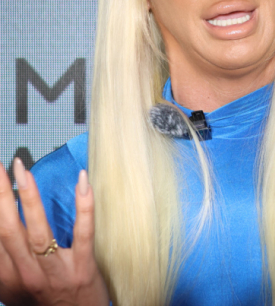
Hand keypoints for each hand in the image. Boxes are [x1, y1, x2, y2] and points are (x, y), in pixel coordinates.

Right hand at [0, 158, 108, 305]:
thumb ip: (6, 262)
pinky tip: (82, 180)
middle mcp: (27, 274)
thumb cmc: (46, 302)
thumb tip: (1, 230)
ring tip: (23, 169)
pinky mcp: (83, 267)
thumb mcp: (16, 289)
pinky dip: (84, 205)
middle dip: (2, 195)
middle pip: (8, 229)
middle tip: (0, 166)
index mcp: (8, 278)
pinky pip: (83, 232)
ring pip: (38, 230)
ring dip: (29, 196)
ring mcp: (55, 271)